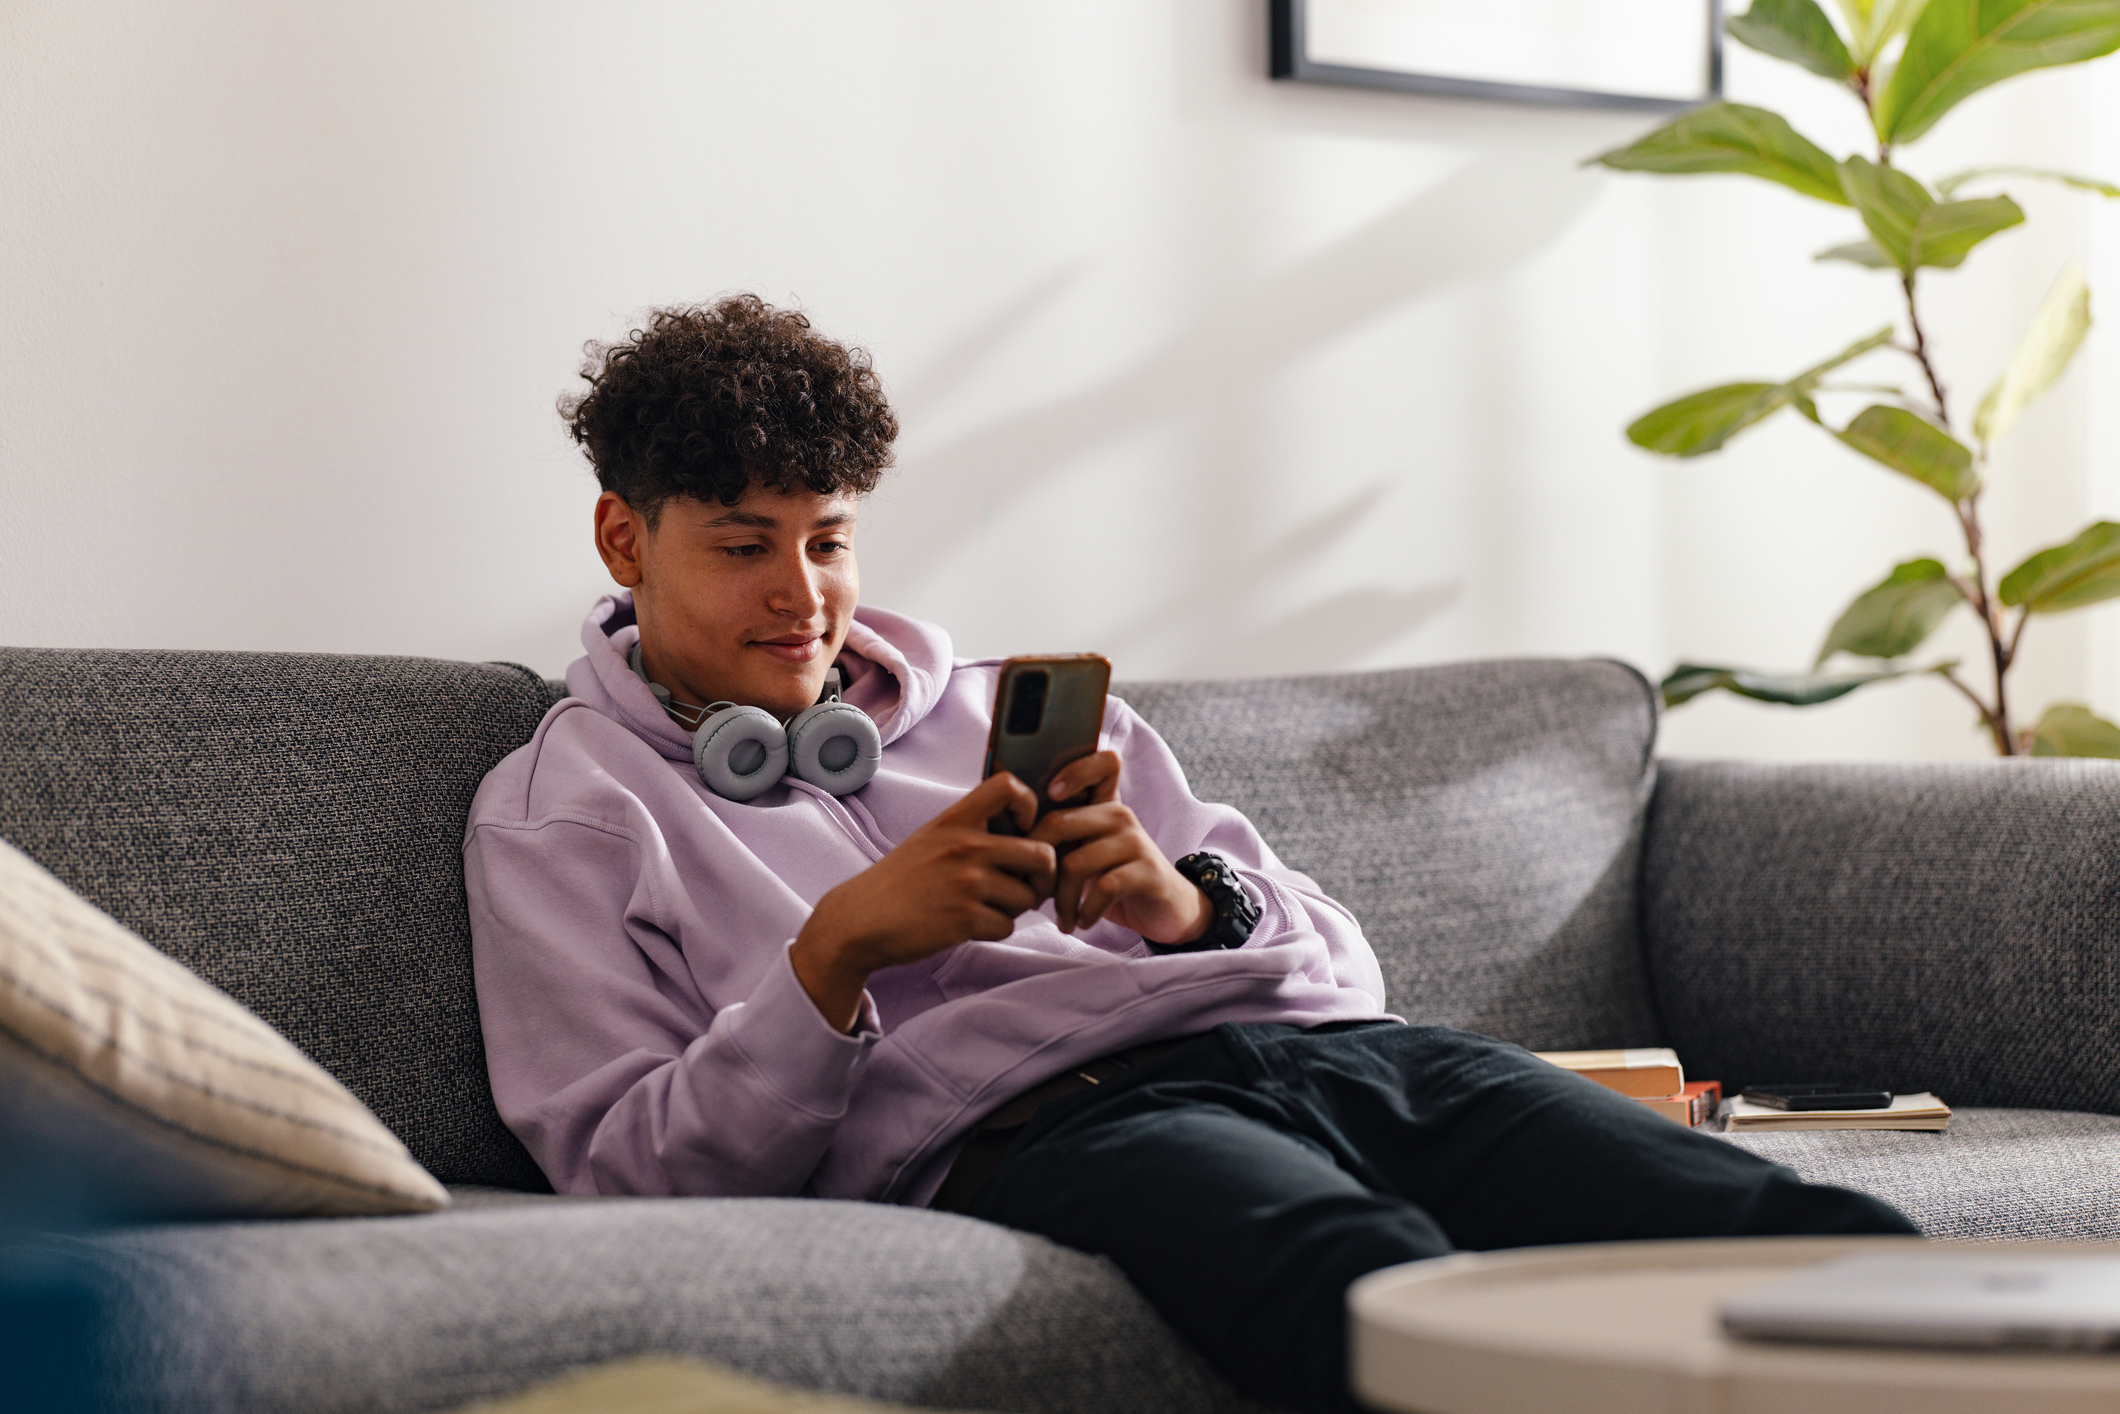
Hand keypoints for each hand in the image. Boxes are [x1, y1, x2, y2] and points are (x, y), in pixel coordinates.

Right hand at [792, 772, 1055, 1031]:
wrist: (860, 919)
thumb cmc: (900, 881)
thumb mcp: (931, 837)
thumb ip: (970, 829)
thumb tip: (1025, 834)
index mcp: (955, 819)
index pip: (1009, 786)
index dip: (1031, 805)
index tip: (1024, 828)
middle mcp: (965, 846)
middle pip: (1042, 854)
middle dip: (1041, 877)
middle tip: (1025, 886)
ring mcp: (966, 882)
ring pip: (1028, 897)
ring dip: (1013, 908)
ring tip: (984, 907)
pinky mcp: (965, 918)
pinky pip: (1007, 926)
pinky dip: (995, 930)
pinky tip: (969, 925)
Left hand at [1031, 751, 1212, 945]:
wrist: (1165, 910)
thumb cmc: (1113, 879)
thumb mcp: (1087, 852)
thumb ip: (1060, 839)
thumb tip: (1006, 842)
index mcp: (1103, 805)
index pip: (1102, 763)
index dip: (1074, 770)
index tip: (1050, 794)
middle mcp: (1120, 816)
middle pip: (1059, 823)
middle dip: (1036, 866)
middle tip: (1032, 896)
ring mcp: (1136, 842)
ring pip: (1075, 863)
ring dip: (1060, 900)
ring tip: (1061, 918)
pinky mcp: (1148, 872)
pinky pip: (1104, 887)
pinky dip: (1086, 911)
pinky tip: (1083, 922)